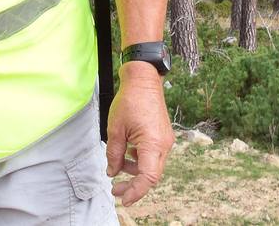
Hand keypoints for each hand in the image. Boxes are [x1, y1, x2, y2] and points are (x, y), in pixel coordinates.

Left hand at [105, 60, 173, 205]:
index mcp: (153, 144)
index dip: (136, 192)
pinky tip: (129, 154)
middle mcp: (163, 144)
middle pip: (152, 175)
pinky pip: (154, 155)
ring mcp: (166, 140)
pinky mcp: (163, 135)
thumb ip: (114, 154)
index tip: (123, 198)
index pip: (148, 178)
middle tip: (115, 189)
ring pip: (153, 166)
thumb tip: (112, 172)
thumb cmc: (130, 100)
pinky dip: (141, 160)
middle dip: (134, 185)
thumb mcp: (115, 129)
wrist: (144, 80)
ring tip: (119, 167)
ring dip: (136, 172)